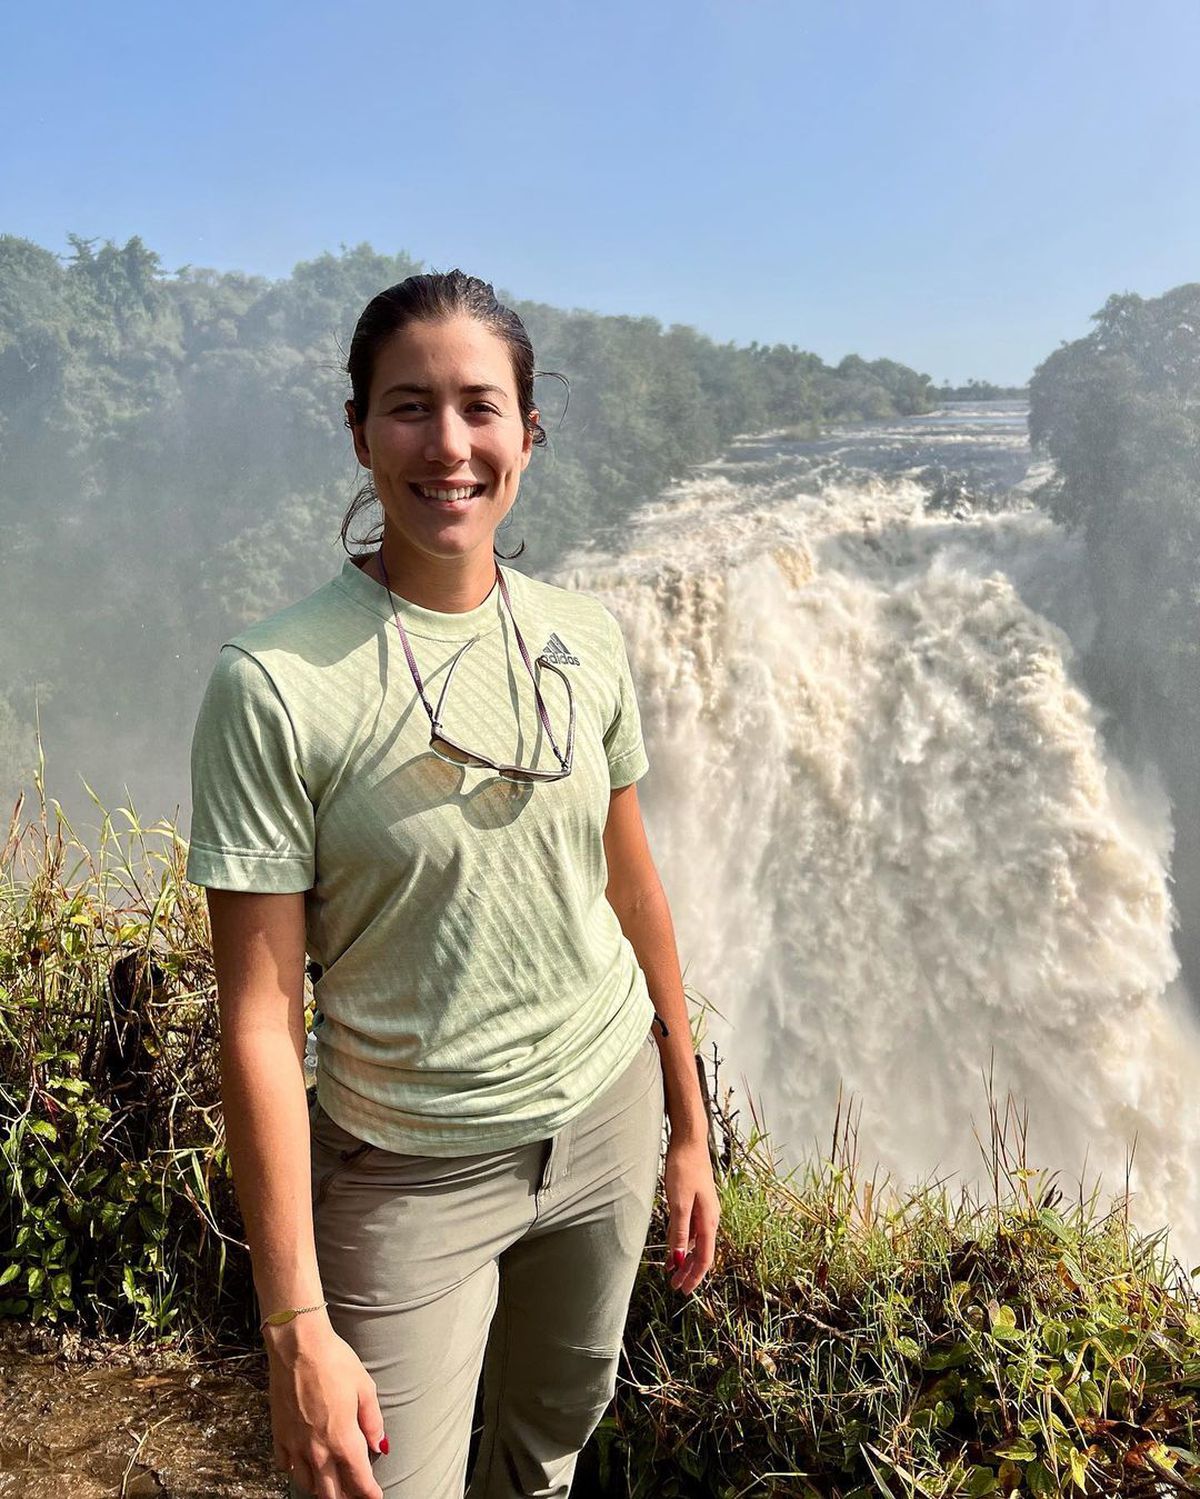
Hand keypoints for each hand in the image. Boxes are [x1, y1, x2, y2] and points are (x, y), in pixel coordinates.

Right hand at [268, 1324, 386, 1498]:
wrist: (298, 1347)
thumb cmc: (335, 1362)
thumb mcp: (365, 1388)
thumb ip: (373, 1421)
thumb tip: (379, 1444)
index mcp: (343, 1440)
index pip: (359, 1480)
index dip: (369, 1493)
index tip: (375, 1497)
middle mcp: (318, 1450)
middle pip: (331, 1492)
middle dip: (345, 1496)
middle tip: (355, 1494)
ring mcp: (295, 1445)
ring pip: (307, 1484)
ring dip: (321, 1489)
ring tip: (330, 1486)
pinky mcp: (279, 1435)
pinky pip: (285, 1465)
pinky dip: (296, 1470)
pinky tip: (302, 1465)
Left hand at [662, 1134, 719, 1294]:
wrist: (689, 1141)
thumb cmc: (684, 1168)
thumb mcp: (679, 1202)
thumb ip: (680, 1231)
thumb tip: (680, 1259)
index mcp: (709, 1220)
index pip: (705, 1258)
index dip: (694, 1276)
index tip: (683, 1290)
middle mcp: (709, 1218)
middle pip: (702, 1253)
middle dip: (690, 1271)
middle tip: (675, 1286)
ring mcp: (703, 1210)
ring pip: (696, 1242)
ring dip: (685, 1258)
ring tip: (672, 1272)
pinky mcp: (696, 1202)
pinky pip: (691, 1229)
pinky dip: (683, 1242)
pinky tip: (674, 1247)